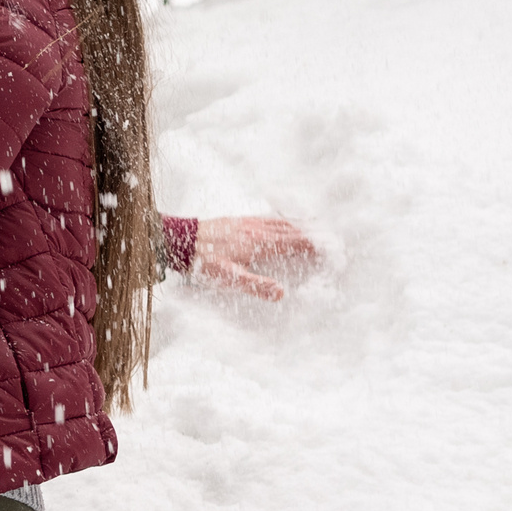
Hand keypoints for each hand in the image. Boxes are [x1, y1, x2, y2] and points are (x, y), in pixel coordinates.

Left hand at [189, 216, 320, 301]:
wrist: (180, 240)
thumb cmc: (204, 262)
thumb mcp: (229, 278)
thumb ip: (256, 285)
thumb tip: (281, 293)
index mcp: (259, 243)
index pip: (294, 243)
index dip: (314, 245)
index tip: (331, 247)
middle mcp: (257, 229)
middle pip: (292, 230)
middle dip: (312, 233)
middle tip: (330, 236)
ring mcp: (247, 223)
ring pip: (280, 222)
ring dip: (299, 225)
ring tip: (314, 226)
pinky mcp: (238, 220)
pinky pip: (267, 217)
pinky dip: (281, 219)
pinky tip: (280, 221)